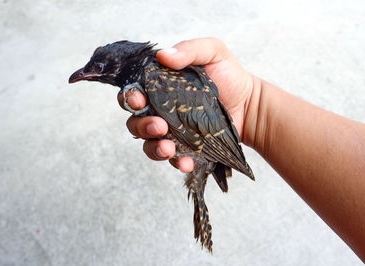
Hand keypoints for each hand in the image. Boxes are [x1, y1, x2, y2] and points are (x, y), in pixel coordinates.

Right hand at [118, 37, 255, 171]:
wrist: (250, 105)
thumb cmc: (229, 77)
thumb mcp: (213, 52)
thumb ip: (189, 49)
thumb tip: (163, 55)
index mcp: (160, 88)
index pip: (133, 93)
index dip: (129, 98)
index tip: (140, 100)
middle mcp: (161, 111)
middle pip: (135, 122)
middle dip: (141, 126)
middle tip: (159, 125)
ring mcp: (172, 132)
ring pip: (148, 144)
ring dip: (153, 148)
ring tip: (168, 147)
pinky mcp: (185, 149)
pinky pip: (173, 159)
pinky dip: (176, 162)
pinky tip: (186, 161)